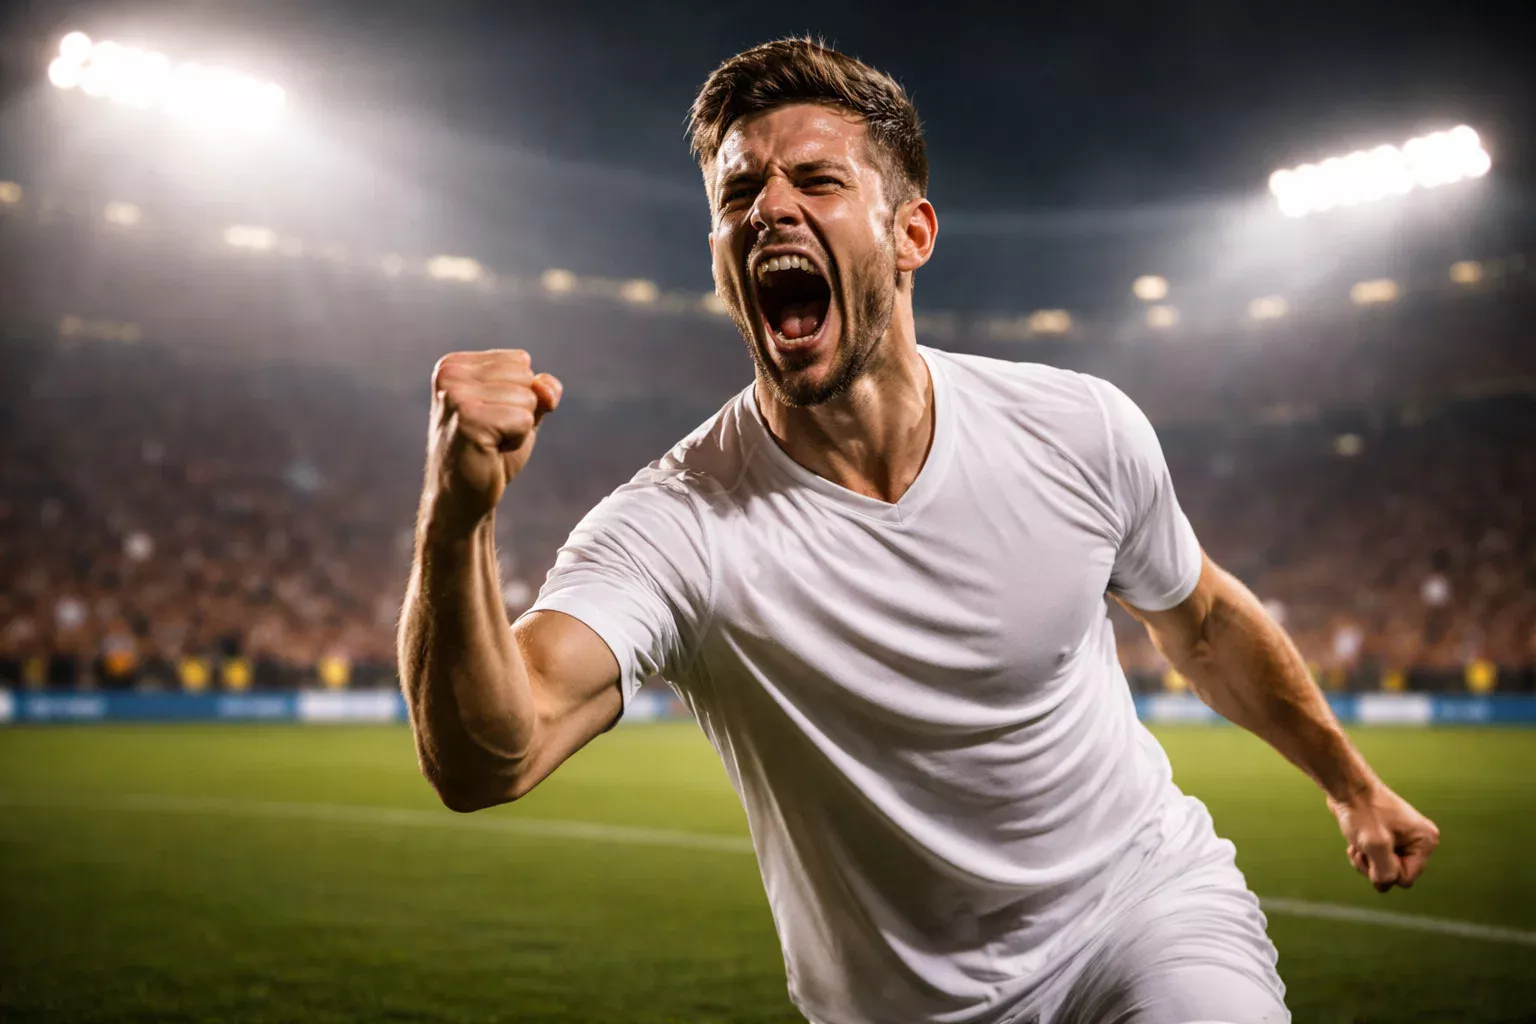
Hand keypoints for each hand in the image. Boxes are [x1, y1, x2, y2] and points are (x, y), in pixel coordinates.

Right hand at [426, 349, 561, 527]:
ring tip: (490, 442)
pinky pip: (523, 420)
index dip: (518, 394)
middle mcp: (449, 373)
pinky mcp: (468, 419)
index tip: (491, 418)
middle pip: (525, 376)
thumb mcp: (521, 412)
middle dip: (519, 409)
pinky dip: (516, 440)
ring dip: (518, 427)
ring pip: (527, 397)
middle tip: (491, 433)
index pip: (520, 360)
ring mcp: (455, 395)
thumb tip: (546, 387)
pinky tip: (490, 451)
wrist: (463, 498)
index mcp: (455, 364)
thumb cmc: (491, 452)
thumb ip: (540, 390)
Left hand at [1328, 782, 1439, 892]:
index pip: (1405, 880)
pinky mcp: (1389, 840)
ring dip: (1365, 861)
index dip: (1384, 870)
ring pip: (1383, 870)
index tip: (1374, 849)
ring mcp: (1404, 841)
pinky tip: (1355, 842)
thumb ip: (1385, 872)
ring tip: (1358, 843)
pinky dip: (1363, 855)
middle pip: (1395, 876)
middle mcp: (1419, 843)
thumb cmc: (1361, 811)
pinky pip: (1376, 862)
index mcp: (1425, 843)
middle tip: (1362, 846)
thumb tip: (1386, 884)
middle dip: (1373, 866)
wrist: (1346, 788)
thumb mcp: (1374, 844)